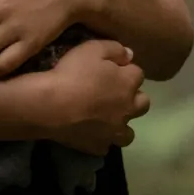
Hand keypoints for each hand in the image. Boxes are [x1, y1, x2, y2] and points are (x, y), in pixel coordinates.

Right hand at [29, 39, 148, 155]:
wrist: (51, 105)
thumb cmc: (72, 73)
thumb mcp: (92, 48)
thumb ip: (115, 49)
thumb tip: (129, 55)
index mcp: (128, 83)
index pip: (138, 74)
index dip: (125, 70)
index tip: (113, 68)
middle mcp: (127, 109)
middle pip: (143, 104)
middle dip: (133, 97)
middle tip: (114, 93)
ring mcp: (114, 131)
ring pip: (129, 133)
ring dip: (122, 124)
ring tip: (108, 119)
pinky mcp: (98, 146)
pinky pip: (106, 146)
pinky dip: (101, 140)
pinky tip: (91, 133)